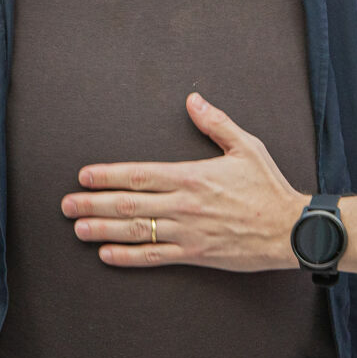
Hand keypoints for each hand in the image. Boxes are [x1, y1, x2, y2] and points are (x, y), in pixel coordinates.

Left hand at [61, 93, 306, 271]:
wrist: (290, 229)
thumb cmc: (268, 187)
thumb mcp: (246, 146)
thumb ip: (216, 123)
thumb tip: (193, 100)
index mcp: (190, 176)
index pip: (138, 174)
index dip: (107, 175)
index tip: (83, 177)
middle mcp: (182, 205)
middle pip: (127, 204)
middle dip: (92, 204)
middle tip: (66, 206)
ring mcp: (186, 232)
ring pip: (135, 231)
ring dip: (102, 231)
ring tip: (78, 230)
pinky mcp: (195, 254)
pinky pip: (154, 257)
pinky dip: (128, 257)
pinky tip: (107, 255)